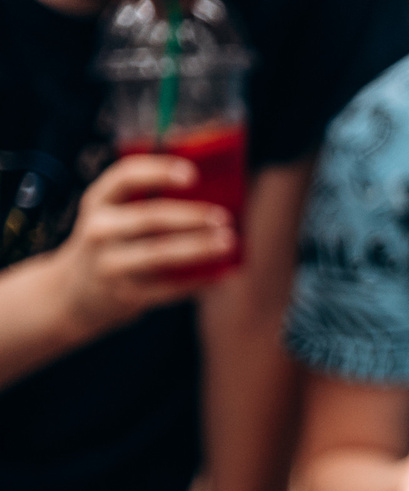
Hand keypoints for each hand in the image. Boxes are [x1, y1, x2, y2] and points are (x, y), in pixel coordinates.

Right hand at [39, 155, 235, 340]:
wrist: (73, 295)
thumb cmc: (109, 245)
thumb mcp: (112, 217)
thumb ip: (146, 203)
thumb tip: (211, 196)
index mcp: (98, 201)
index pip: (125, 176)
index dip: (158, 171)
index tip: (192, 173)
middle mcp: (99, 229)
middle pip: (150, 217)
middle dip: (191, 216)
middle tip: (224, 217)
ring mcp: (110, 263)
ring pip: (161, 253)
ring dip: (200, 247)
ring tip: (229, 242)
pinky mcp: (125, 295)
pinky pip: (169, 287)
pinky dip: (199, 281)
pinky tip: (223, 274)